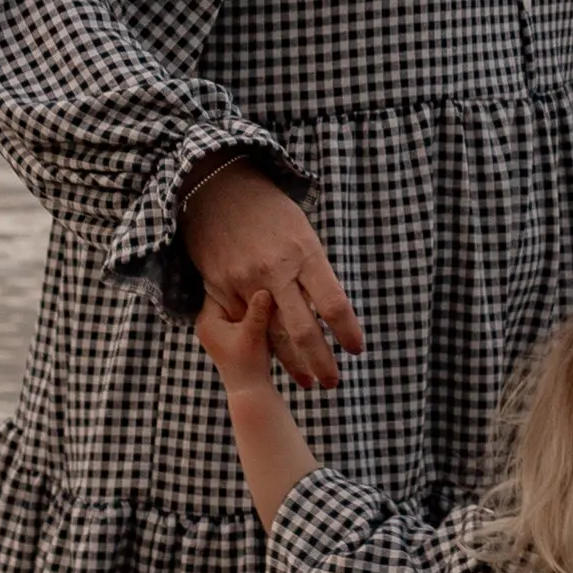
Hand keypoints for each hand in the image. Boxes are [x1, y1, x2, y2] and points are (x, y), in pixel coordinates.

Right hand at [183, 162, 364, 392]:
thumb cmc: (268, 210)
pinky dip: (264, 346)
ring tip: (309, 381)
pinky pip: (247, 325)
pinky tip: (277, 361)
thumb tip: (330, 305)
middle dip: (322, 362)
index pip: (334, 303)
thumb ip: (314, 268)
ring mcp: (246, 282)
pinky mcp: (222, 288)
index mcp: (305, 254)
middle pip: (304, 329)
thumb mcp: (301, 231)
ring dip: (294, 363)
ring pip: (274, 334)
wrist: (215, 190)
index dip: (348, 331)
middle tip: (334, 382)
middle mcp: (276, 271)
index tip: (357, 349)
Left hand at [193, 282, 283, 389]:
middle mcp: (208, 322)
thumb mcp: (254, 335)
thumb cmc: (249, 365)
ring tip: (264, 287)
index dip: (235, 279)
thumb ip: (258, 311)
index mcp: (207, 320)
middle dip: (242, 288)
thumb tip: (265, 289)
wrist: (250, 391)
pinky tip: (265, 302)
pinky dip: (250, 309)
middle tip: (258, 272)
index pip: (217, 288)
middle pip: (225, 294)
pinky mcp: (229, 333)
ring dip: (248, 299)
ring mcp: (218, 328)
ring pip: (233, 303)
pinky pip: (238, 312)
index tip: (251, 267)